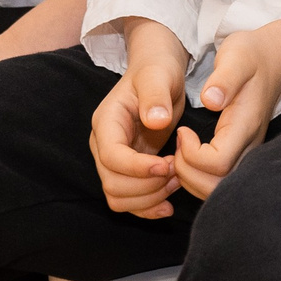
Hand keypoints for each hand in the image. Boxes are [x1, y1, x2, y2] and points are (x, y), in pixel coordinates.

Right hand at [90, 23, 187, 217]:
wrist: (157, 77)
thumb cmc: (157, 72)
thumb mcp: (159, 75)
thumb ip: (156, 96)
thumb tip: (155, 120)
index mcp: (107, 122)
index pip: (111, 157)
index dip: (137, 168)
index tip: (167, 165)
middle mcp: (103, 145)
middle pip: (113, 183)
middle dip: (148, 185)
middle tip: (176, 171)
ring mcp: (113, 161)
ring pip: (118, 197)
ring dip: (150, 198)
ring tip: (176, 181)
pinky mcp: (127, 172)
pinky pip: (128, 201)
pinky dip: (147, 207)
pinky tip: (169, 204)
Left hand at [173, 26, 280, 201]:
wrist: (273, 58)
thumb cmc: (250, 56)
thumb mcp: (236, 55)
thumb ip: (224, 78)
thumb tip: (210, 100)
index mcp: (245, 126)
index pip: (217, 164)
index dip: (192, 155)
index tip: (183, 130)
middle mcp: (250, 146)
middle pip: (216, 186)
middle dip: (187, 172)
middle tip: (177, 145)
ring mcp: (248, 153)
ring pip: (216, 189)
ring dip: (190, 177)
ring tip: (181, 149)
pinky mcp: (242, 154)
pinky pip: (218, 181)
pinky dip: (197, 176)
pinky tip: (188, 153)